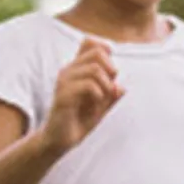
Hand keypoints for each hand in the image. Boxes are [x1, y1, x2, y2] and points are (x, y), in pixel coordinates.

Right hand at [40, 39, 123, 153]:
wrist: (61, 140)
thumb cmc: (79, 120)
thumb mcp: (101, 107)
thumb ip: (111, 96)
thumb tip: (122, 88)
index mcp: (77, 69)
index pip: (89, 42)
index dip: (106, 51)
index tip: (110, 72)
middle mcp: (69, 71)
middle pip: (96, 52)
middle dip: (110, 69)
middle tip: (110, 87)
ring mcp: (64, 82)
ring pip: (94, 69)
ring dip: (106, 85)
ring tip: (104, 98)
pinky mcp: (63, 95)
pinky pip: (87, 85)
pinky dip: (99, 94)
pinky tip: (97, 103)